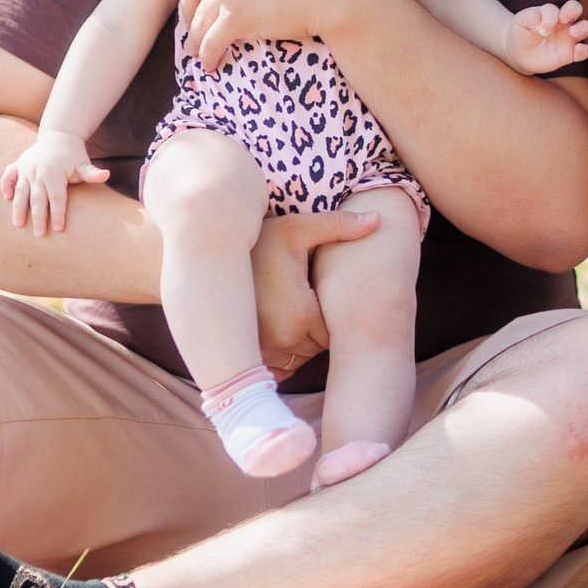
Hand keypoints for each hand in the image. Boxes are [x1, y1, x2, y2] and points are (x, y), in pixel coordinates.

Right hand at [2, 130, 107, 236]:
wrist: (59, 134)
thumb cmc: (73, 154)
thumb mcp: (83, 162)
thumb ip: (92, 172)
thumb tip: (106, 175)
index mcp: (54, 174)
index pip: (57, 198)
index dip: (58, 213)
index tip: (59, 229)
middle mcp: (38, 172)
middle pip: (38, 199)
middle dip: (38, 217)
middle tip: (39, 234)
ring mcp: (26, 168)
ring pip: (21, 191)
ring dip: (18, 208)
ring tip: (18, 224)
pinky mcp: (18, 164)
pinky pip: (8, 176)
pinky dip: (6, 186)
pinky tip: (6, 198)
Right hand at [249, 209, 381, 376]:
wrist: (210, 258)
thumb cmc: (259, 242)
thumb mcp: (298, 229)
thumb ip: (338, 225)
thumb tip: (377, 220)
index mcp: (301, 315)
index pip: (333, 332)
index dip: (328, 315)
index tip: (315, 295)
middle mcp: (283, 341)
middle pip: (315, 348)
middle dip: (314, 330)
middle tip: (301, 301)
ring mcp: (262, 353)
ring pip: (296, 359)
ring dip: (297, 344)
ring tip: (286, 313)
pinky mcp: (246, 357)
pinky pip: (276, 368)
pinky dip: (278, 354)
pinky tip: (272, 328)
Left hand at [506, 0, 587, 74]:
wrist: (517, 51)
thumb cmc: (522, 31)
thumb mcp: (522, 20)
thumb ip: (533, 18)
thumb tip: (543, 27)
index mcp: (554, 13)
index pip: (555, 5)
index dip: (552, 16)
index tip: (540, 29)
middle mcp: (563, 23)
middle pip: (577, 9)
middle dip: (574, 10)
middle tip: (563, 20)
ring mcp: (568, 39)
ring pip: (585, 28)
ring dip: (582, 28)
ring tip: (572, 33)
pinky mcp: (569, 55)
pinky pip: (584, 52)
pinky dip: (585, 51)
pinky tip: (579, 50)